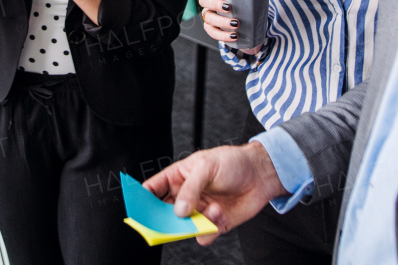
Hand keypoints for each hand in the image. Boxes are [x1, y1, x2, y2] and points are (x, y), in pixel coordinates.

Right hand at [143, 142, 287, 242]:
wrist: (261, 174)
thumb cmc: (233, 162)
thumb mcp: (207, 166)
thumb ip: (190, 188)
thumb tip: (179, 210)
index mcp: (178, 177)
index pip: (153, 189)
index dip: (142, 198)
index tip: (137, 208)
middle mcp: (185, 197)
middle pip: (163, 214)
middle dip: (161, 221)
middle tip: (163, 223)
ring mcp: (198, 212)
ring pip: (182, 228)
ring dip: (190, 224)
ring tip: (207, 209)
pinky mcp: (213, 224)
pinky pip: (203, 235)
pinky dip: (209, 228)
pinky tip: (218, 212)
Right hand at [197, 0, 278, 53]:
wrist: (244, 19)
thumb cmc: (244, 0)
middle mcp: (210, 2)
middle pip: (204, 1)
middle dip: (214, 4)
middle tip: (229, 7)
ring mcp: (210, 15)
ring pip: (208, 18)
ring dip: (221, 22)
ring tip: (236, 24)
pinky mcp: (214, 28)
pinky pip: (213, 33)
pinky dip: (222, 36)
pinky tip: (234, 36)